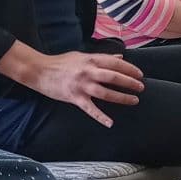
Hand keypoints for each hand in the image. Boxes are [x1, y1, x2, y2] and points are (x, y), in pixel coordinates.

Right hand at [29, 51, 144, 127]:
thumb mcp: (82, 55)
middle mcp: (88, 72)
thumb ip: (103, 57)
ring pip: (106, 93)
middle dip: (130, 83)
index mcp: (91, 60)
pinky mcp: (75, 98)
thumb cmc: (61, 62)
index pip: (116, 63)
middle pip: (114, 77)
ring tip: (134, 100)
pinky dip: (101, 117)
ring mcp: (82, 86)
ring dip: (122, 98)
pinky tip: (110, 123)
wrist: (39, 70)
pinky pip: (90, 109)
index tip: (140, 75)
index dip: (130, 69)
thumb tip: (120, 57)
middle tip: (141, 87)